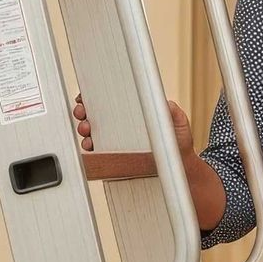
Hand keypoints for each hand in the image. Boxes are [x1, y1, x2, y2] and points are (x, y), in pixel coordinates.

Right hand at [73, 94, 193, 157]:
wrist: (180, 165)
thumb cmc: (178, 140)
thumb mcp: (178, 120)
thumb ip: (170, 109)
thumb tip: (161, 102)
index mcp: (134, 111)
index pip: (110, 100)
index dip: (95, 97)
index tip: (86, 96)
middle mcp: (122, 125)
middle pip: (96, 114)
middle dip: (84, 111)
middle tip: (83, 111)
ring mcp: (117, 141)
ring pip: (92, 132)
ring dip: (84, 128)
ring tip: (86, 128)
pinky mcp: (116, 157)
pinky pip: (97, 151)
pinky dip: (89, 147)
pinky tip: (90, 145)